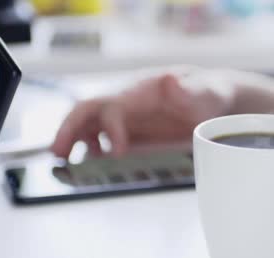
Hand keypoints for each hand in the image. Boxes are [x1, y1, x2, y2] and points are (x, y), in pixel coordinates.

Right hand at [51, 68, 233, 158]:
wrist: (214, 99)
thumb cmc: (210, 94)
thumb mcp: (205, 92)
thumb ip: (188, 90)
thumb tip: (170, 80)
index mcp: (142, 90)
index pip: (112, 105)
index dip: (109, 129)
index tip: (117, 154)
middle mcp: (127, 100)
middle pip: (87, 109)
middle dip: (70, 129)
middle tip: (59, 154)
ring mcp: (126, 114)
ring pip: (88, 122)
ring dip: (72, 139)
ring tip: (64, 162)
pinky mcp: (129, 128)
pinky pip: (100, 135)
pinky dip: (89, 147)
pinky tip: (90, 162)